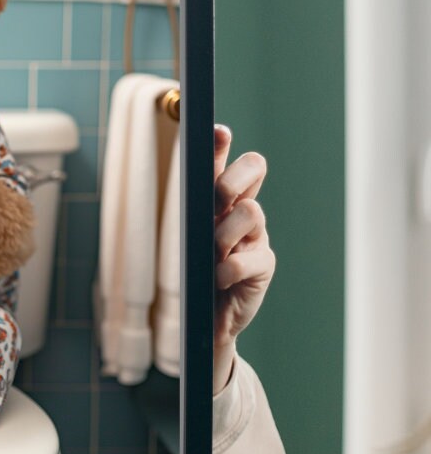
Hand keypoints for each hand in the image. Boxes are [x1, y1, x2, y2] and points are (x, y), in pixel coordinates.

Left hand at [213, 124, 274, 390]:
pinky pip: (251, 257)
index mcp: (220, 199)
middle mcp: (241, 210)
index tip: (217, 133)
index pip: (223, 160)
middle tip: (219, 199)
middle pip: (253, 167)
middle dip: (234, 177)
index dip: (221, 145)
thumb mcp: (189, 237)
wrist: (206, 320)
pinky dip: (230, 268)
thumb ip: (194, 206)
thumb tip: (191, 172)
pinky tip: (219, 278)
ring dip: (225, 233)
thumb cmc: (195, 274)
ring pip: (251, 211)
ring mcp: (256, 236)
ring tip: (212, 254)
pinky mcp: (264, 265)